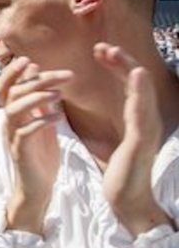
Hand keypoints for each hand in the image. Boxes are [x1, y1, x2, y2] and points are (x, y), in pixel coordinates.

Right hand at [0, 57, 71, 233]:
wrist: (37, 185)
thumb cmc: (40, 152)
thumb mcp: (40, 118)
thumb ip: (38, 97)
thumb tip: (34, 69)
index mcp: (13, 113)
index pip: (4, 86)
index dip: (12, 72)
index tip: (29, 60)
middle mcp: (8, 122)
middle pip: (13, 93)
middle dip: (38, 80)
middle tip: (66, 75)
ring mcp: (12, 136)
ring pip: (14, 109)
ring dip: (37, 97)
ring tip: (60, 94)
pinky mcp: (20, 151)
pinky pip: (26, 132)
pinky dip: (42, 122)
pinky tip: (59, 118)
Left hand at [94, 43, 172, 234]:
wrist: (128, 201)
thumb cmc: (122, 174)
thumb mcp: (117, 141)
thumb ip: (120, 122)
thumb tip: (115, 105)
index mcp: (139, 119)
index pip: (130, 84)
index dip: (117, 65)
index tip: (100, 51)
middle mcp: (147, 120)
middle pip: (138, 82)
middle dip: (121, 61)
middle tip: (101, 46)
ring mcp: (148, 129)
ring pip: (142, 91)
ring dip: (129, 69)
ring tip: (115, 52)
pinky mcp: (143, 139)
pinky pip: (142, 110)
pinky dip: (140, 90)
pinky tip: (136, 74)